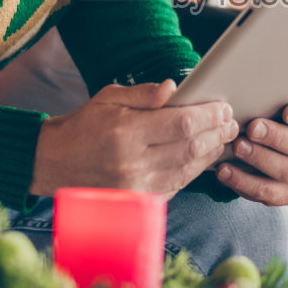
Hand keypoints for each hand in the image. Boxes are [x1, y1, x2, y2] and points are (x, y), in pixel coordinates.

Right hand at [30, 79, 238, 196]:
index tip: (223, 107)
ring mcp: (137, 186)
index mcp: (126, 133)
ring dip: (211, 153)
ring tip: (223, 137)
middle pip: (190, 148)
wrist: (56, 162)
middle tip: (231, 122)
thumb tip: (174, 88)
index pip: (181, 124)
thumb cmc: (84, 125)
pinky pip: (177, 184)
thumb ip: (144, 94)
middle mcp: (133, 163)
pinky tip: (205, 156)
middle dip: (216, 133)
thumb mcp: (108, 98)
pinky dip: (195, 169)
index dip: (208, 115)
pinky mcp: (139, 199)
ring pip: (188, 169)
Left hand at [216, 101, 287, 205]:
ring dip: (260, 160)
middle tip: (252, 129)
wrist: (263, 140)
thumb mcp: (277, 100)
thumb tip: (250, 80)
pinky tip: (226, 171)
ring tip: (237, 148)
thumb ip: (273, 94)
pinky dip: (245, 183)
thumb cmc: (270, 111)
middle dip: (276, 138)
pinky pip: (271, 194)